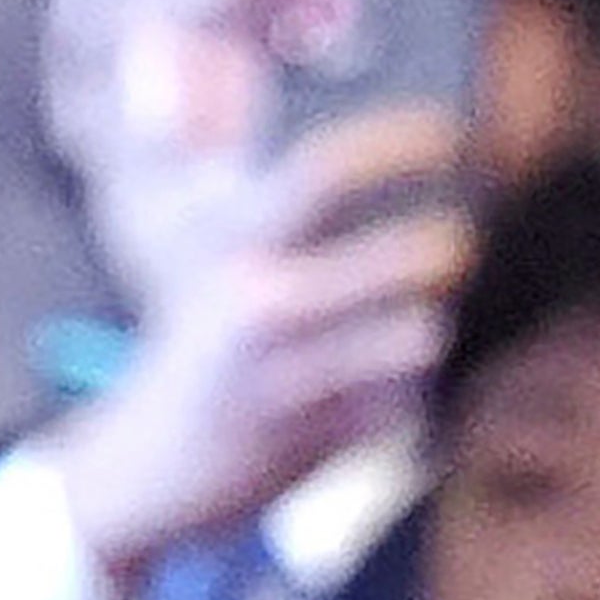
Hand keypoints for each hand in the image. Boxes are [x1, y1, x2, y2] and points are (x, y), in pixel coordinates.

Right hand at [53, 104, 474, 584]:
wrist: (145, 467)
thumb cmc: (213, 353)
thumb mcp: (232, 271)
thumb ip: (305, 226)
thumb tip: (422, 182)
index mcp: (234, 246)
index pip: (327, 169)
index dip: (399, 142)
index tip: (447, 133)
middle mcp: (259, 305)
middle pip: (414, 253)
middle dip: (453, 247)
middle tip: (454, 247)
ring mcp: (288, 375)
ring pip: (422, 333)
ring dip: (431, 329)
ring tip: (414, 327)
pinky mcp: (315, 438)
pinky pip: (405, 403)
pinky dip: (407, 396)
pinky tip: (375, 394)